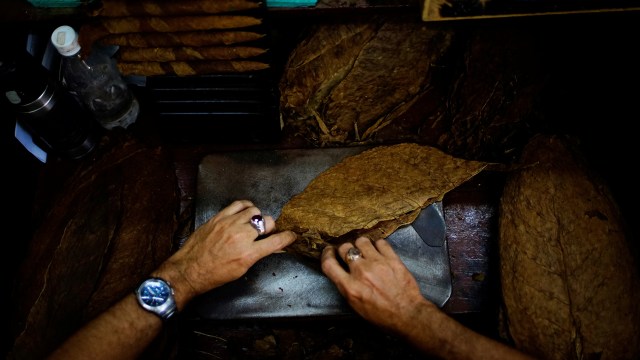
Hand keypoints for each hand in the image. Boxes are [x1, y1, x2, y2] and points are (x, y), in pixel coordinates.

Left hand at [158, 200, 296, 303]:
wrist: (189, 270)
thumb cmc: (215, 274)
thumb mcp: (241, 269)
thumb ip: (258, 254)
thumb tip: (273, 246)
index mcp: (248, 253)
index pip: (277, 241)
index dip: (288, 237)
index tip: (291, 236)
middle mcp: (241, 236)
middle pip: (267, 221)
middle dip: (270, 227)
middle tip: (265, 233)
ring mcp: (229, 224)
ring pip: (254, 210)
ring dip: (257, 217)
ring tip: (253, 224)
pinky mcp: (219, 217)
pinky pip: (239, 204)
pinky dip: (246, 207)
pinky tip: (245, 213)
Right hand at [321, 236, 435, 332]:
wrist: (407, 314)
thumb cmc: (381, 315)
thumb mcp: (356, 305)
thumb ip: (346, 287)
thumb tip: (341, 271)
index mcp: (350, 288)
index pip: (329, 264)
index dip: (326, 254)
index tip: (329, 252)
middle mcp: (361, 272)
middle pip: (344, 248)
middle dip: (345, 250)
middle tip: (350, 254)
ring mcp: (377, 263)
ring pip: (361, 241)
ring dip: (361, 245)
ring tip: (365, 251)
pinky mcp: (392, 259)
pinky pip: (380, 242)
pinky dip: (378, 246)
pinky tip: (380, 253)